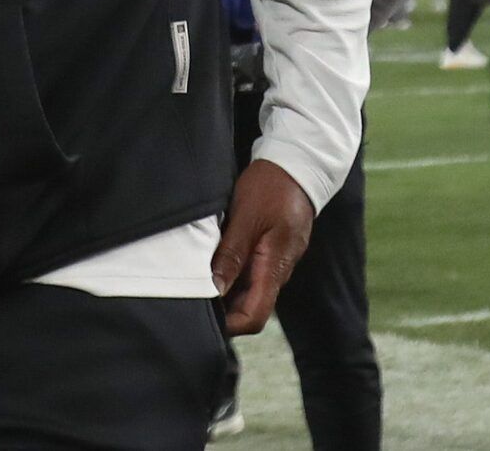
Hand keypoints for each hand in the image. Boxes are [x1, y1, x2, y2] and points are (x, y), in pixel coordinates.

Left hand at [211, 159, 315, 335]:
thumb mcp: (246, 218)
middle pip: (249, 308)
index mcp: (275, 269)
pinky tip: (215, 258)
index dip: (228, 324)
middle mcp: (279, 273)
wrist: (298, 165)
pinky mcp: (273, 252)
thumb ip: (232, 255)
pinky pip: (252, 272)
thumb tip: (215, 290)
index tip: (201, 314)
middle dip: (222, 307)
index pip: (254, 318)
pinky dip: (233, 271)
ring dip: (226, 287)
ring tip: (199, 273)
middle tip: (192, 292)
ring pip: (249, 290)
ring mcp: (277, 263)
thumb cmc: (272, 188)